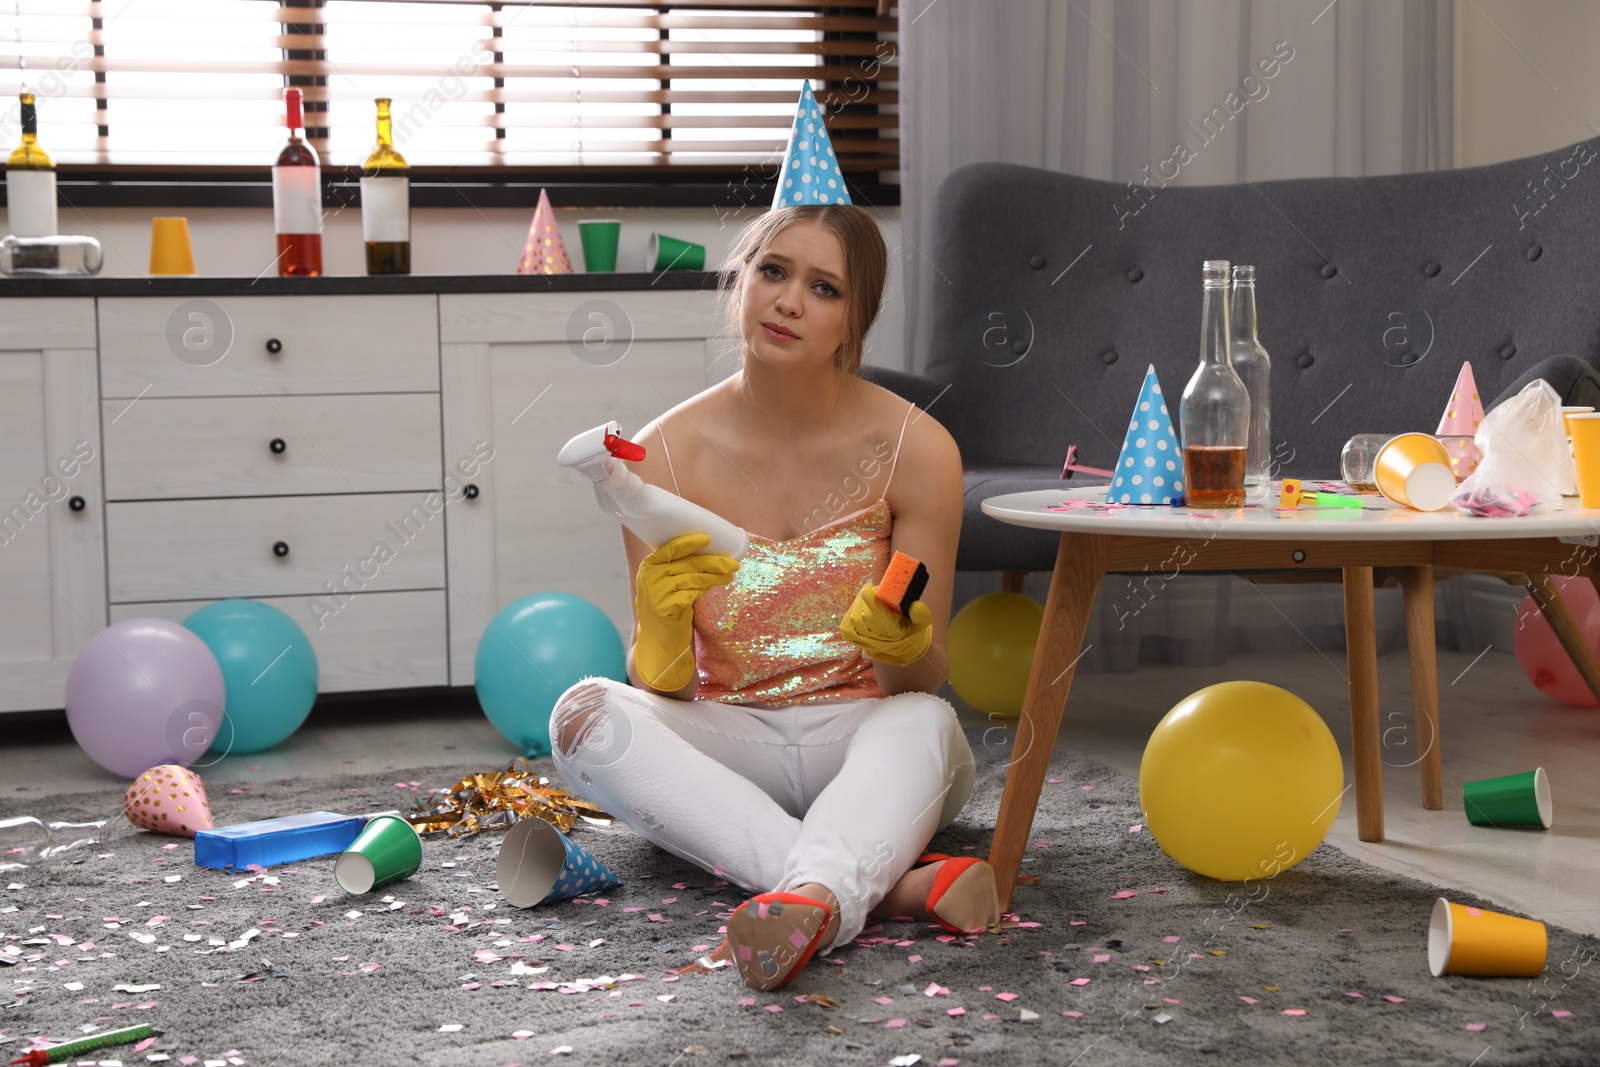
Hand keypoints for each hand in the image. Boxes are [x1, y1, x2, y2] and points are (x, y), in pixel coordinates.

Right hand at [633, 532, 738, 690]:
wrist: (657, 639)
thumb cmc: (668, 605)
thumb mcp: (669, 583)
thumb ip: (682, 568)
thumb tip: (714, 552)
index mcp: (650, 566)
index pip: (669, 549)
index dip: (689, 543)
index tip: (707, 538)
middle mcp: (650, 577)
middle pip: (687, 564)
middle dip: (713, 562)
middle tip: (733, 562)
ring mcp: (655, 593)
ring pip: (693, 579)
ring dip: (714, 576)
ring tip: (730, 574)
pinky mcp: (664, 608)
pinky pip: (690, 595)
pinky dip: (704, 590)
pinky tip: (715, 586)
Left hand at [840, 582, 932, 665]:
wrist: (901, 648)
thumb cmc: (911, 631)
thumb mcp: (922, 624)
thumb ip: (922, 614)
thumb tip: (915, 604)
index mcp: (896, 634)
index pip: (881, 620)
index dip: (872, 604)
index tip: (868, 589)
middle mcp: (879, 641)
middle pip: (864, 619)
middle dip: (865, 601)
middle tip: (870, 589)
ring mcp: (865, 642)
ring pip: (854, 621)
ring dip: (857, 605)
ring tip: (865, 596)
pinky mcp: (856, 641)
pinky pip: (847, 627)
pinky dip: (850, 614)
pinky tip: (858, 606)